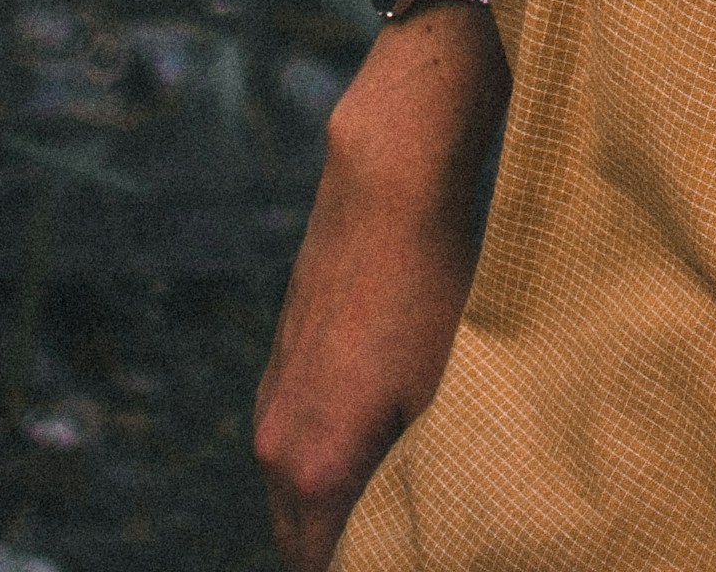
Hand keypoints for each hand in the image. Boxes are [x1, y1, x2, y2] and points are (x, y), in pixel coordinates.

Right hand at [253, 4, 505, 571]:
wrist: (388, 182)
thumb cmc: (431, 291)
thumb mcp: (442, 404)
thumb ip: (417, 487)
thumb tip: (425, 527)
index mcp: (311, 469)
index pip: (326, 569)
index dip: (373, 566)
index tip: (417, 551)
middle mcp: (276, 444)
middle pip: (304, 538)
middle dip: (352, 547)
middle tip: (415, 538)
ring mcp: (273, 397)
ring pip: (298, 487)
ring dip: (340, 501)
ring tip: (406, 494)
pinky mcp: (282, 360)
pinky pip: (299, 438)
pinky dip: (330, 455)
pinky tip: (386, 432)